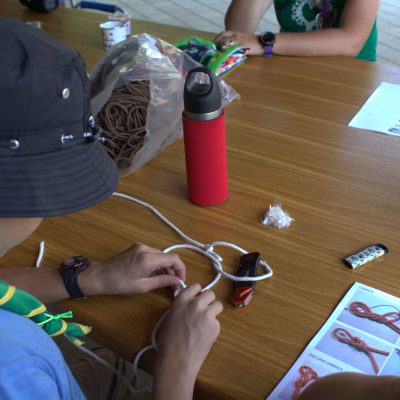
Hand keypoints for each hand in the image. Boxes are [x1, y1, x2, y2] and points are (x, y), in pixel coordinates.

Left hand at [80, 243, 185, 295]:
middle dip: (173, 269)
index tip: (181, 280)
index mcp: (148, 258)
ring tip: (164, 281)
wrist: (100, 276)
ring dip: (165, 267)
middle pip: (168, 257)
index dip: (181, 269)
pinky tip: (155, 274)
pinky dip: (157, 263)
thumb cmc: (119, 283)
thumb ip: (163, 281)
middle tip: (173, 283)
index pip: (174, 259)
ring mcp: (141, 246)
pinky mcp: (137, 248)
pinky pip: (153, 254)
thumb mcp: (143, 286)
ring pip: (161, 255)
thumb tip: (177, 282)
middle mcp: (146, 248)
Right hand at [153, 284, 222, 399]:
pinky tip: (204, 336)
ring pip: (218, 305)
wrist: (176, 360)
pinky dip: (213, 328)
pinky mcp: (215, 326)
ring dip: (214, 312)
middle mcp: (195, 304)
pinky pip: (217, 322)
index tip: (198, 297)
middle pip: (210, 293)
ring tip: (206, 323)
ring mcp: (206, 314)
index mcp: (181, 301)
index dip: (198, 292)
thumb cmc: (168, 342)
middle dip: (209, 301)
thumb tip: (190, 303)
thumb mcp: (170, 317)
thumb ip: (181, 307)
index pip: (196, 286)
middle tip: (204, 310)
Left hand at [214, 30, 263, 54]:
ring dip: (220, 47)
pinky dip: (228, 51)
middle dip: (216, 43)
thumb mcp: (241, 39)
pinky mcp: (242, 46)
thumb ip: (233, 42)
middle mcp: (236, 35)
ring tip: (217, 53)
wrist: (261, 43)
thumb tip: (224, 48)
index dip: (216, 38)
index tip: (212, 44)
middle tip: (212, 50)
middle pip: (223, 37)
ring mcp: (239, 40)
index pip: (223, 33)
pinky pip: (233, 48)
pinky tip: (224, 54)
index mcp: (235, 33)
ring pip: (227, 42)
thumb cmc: (251, 42)